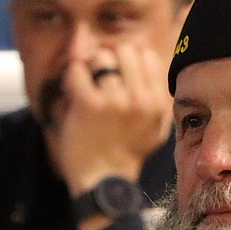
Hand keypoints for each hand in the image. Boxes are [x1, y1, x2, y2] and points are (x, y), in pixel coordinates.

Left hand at [49, 42, 172, 196]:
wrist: (103, 180)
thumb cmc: (126, 154)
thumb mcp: (155, 129)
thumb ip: (157, 97)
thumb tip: (147, 57)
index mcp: (157, 103)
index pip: (146, 56)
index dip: (129, 62)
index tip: (119, 78)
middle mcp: (140, 100)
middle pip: (125, 50)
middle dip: (110, 61)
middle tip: (101, 82)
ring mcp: (115, 101)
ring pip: (101, 58)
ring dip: (91, 70)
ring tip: (88, 89)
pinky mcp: (89, 105)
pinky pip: (78, 70)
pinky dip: (73, 78)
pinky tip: (74, 93)